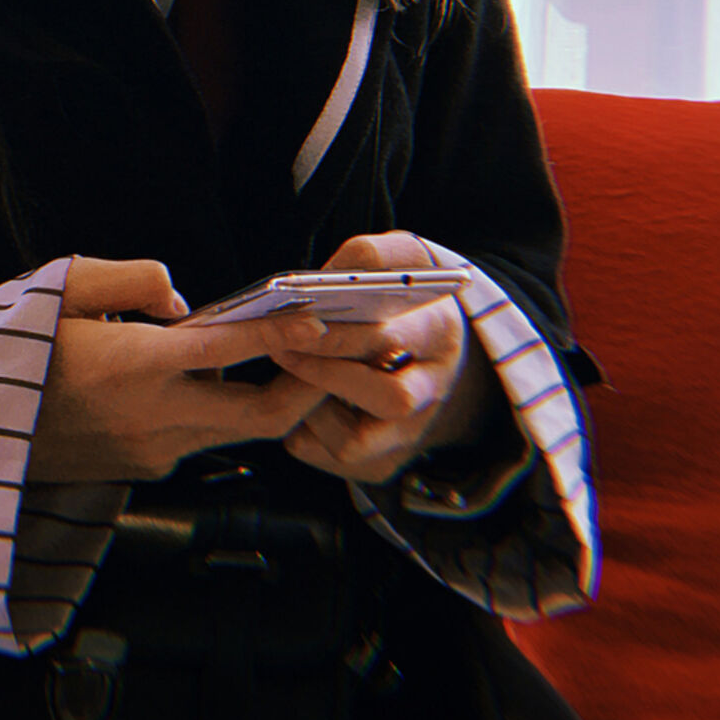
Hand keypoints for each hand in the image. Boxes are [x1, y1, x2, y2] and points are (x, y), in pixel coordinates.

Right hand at [23, 258, 335, 484]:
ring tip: (292, 363)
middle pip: (263, 417)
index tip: (319, 318)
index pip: (230, 350)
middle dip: (309, 389)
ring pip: (238, 433)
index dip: (282, 334)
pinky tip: (222, 384)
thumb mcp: (59, 290)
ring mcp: (152, 449)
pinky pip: (202, 440)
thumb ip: (127, 281)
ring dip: (270, 402)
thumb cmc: (11, 352)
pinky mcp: (143, 467)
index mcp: (135, 365)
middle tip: (333, 356)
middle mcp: (154, 416)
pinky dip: (225, 413)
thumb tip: (179, 297)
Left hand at [263, 231, 500, 486]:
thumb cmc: (408, 301)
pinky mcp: (382, 462)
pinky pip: (330, 457)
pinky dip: (306, 434)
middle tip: (280, 348)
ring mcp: (409, 434)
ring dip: (312, 411)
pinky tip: (300, 402)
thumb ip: (370, 257)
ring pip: (356, 443)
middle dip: (324, 372)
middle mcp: (431, 392)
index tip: (296, 319)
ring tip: (291, 375)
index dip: (336, 336)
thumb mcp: (406, 260)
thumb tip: (324, 275)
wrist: (438, 354)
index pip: (391, 341)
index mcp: (440, 335)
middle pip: (388, 398)